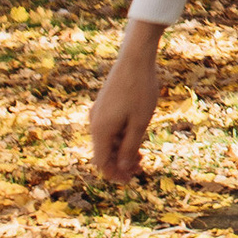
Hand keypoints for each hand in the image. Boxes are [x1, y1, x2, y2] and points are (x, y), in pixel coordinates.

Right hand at [87, 20, 166, 179]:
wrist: (135, 58)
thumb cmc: (140, 89)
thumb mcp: (139, 122)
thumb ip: (130, 147)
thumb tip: (122, 168)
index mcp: (101, 129)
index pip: (102, 163)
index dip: (115, 174)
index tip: (131, 179)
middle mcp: (95, 122)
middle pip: (103, 153)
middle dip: (121, 163)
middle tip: (141, 166)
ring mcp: (98, 113)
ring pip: (107, 141)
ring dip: (122, 150)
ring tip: (142, 153)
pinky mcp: (104, 105)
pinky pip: (109, 129)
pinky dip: (121, 137)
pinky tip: (136, 136)